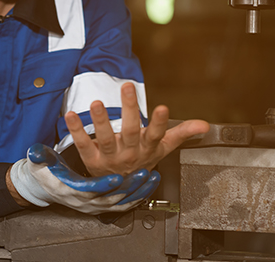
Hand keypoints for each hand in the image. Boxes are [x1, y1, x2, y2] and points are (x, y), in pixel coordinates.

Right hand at [9, 143, 159, 213]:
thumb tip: (36, 151)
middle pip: (110, 197)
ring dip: (137, 190)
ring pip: (120, 202)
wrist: (46, 185)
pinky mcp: (102, 205)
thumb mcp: (40, 161)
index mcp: (71, 190)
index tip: (115, 177)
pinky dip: (138, 196)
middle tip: (143, 172)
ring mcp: (95, 205)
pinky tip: (149, 185)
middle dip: (128, 186)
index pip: (89, 190)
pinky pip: (124, 204)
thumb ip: (39, 155)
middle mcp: (85, 201)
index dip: (103, 185)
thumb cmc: (46, 172)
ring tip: (151, 176)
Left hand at [65, 82, 209, 176]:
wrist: (121, 187)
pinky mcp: (92, 161)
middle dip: (130, 109)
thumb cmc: (142, 161)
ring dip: (101, 120)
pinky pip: (84, 145)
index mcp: (147, 148)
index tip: (162, 108)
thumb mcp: (163, 148)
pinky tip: (70, 116)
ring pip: (106, 139)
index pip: (156, 135)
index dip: (159, 122)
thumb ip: (182, 133)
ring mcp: (110, 158)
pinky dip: (77, 131)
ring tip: (97, 103)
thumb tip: (204, 125)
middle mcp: (129, 153)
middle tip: (128, 87)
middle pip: (130, 131)